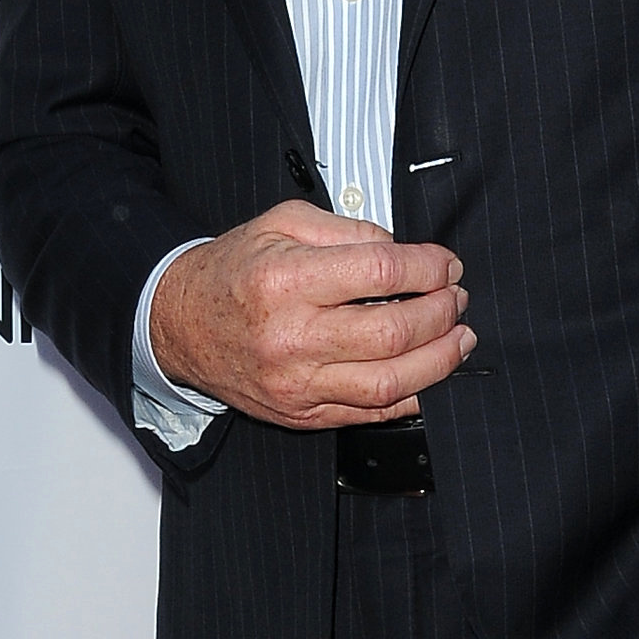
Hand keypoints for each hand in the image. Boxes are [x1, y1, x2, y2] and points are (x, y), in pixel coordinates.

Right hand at [149, 201, 473, 431]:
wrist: (179, 325)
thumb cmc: (233, 271)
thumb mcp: (281, 224)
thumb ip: (346, 229)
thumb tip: (402, 251)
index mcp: (286, 281)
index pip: (380, 273)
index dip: (428, 267)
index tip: (446, 264)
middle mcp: (291, 336)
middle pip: (393, 332)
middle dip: (442, 313)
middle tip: (456, 298)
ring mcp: (296, 383)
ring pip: (390, 383)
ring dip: (440, 360)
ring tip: (459, 338)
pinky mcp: (300, 413)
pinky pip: (371, 414)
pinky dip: (413, 396)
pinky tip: (430, 374)